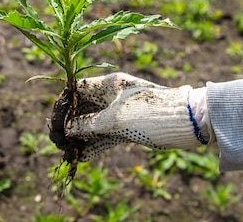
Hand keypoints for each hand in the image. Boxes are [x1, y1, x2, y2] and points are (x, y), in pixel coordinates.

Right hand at [56, 73, 212, 160]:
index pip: (75, 90)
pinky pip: (104, 136)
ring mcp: (119, 112)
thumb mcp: (115, 120)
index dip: (62, 105)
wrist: (188, 122)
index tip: (54, 122)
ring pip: (91, 124)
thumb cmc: (152, 114)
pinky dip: (93, 145)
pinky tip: (81, 157)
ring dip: (78, 138)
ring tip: (66, 152)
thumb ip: (88, 124)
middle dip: (67, 125)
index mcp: (107, 84)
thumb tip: (68, 129)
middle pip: (80, 108)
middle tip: (57, 141)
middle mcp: (111, 96)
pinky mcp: (128, 127)